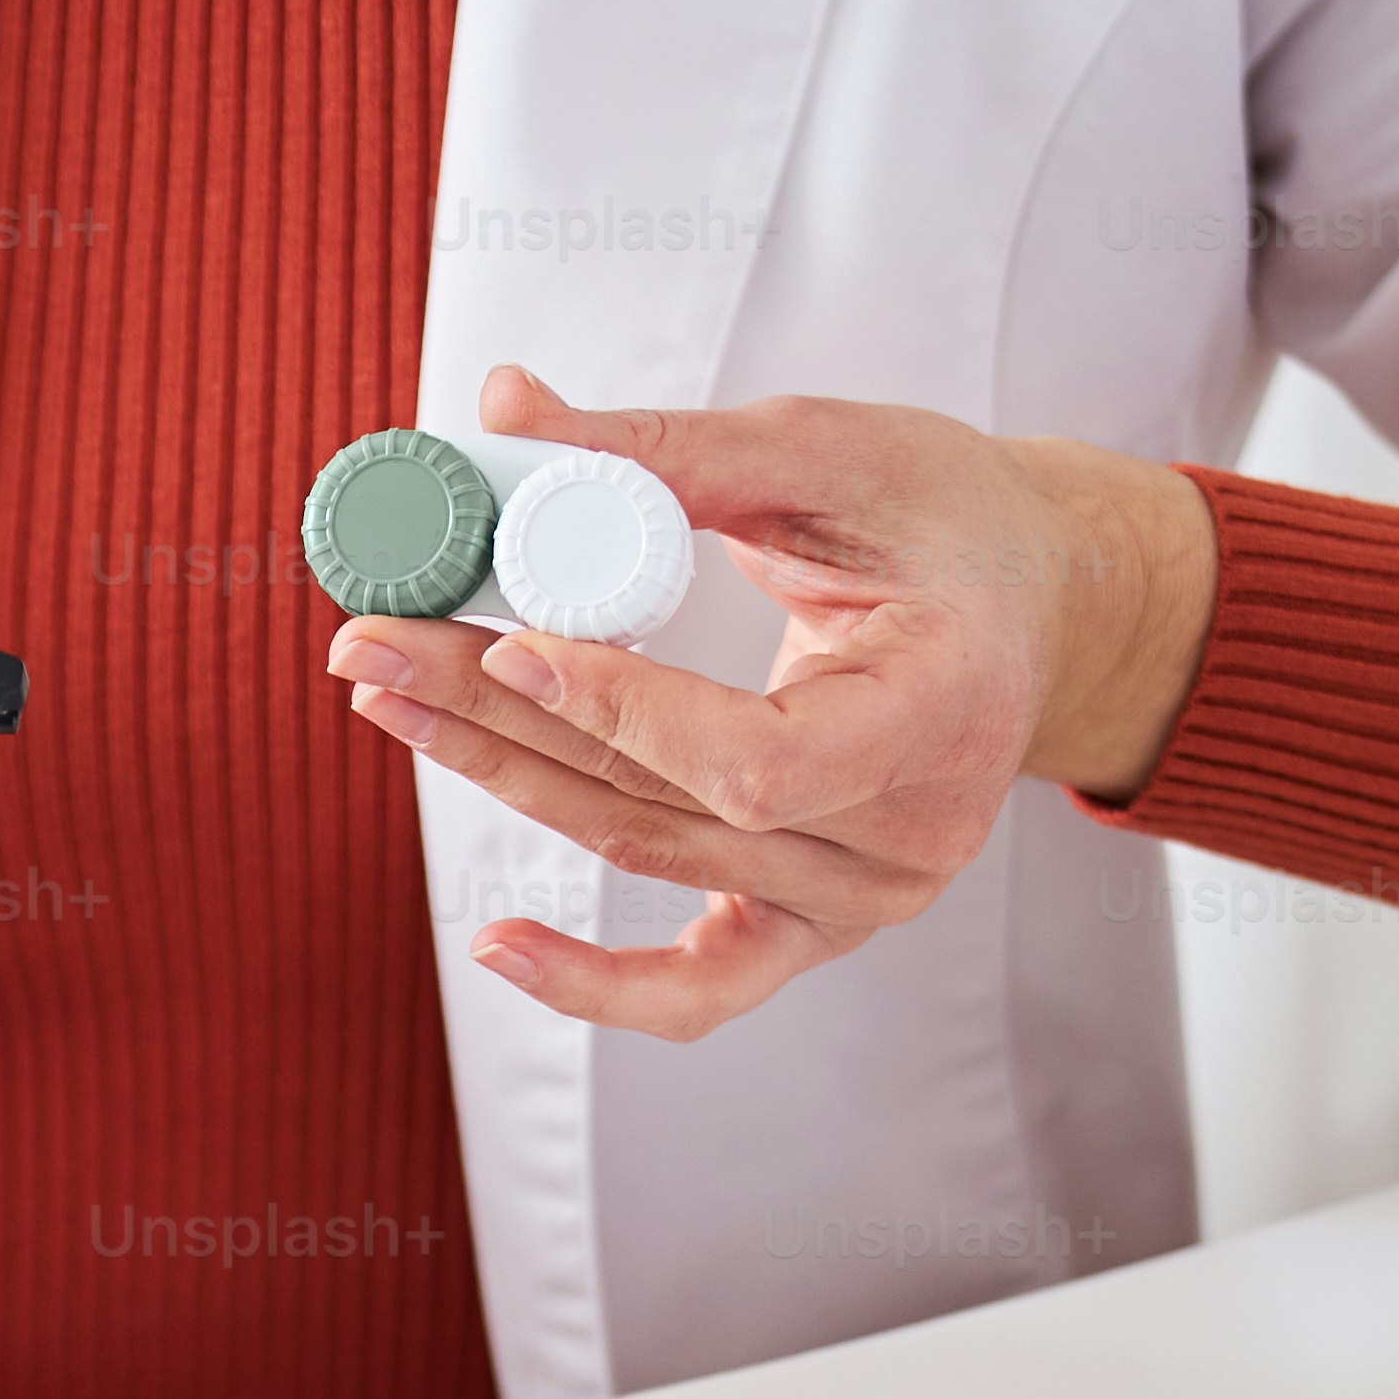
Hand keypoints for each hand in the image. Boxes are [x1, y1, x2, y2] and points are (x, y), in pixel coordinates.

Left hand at [321, 363, 1217, 1039]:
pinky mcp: (816, 929)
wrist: (1027, 605)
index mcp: (942, 708)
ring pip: (645, 852)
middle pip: (663, 801)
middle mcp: (908, 837)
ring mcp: (862, 901)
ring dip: (500, 775)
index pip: (756, 760)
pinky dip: (596, 983)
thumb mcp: (826, 451)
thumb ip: (667, 447)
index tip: (508, 639)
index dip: (624, 712)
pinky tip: (498, 947)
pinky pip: (702, 990)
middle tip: (371, 643)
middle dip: (498, 714)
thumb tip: (503, 409)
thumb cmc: (944, 514)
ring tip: (386, 698)